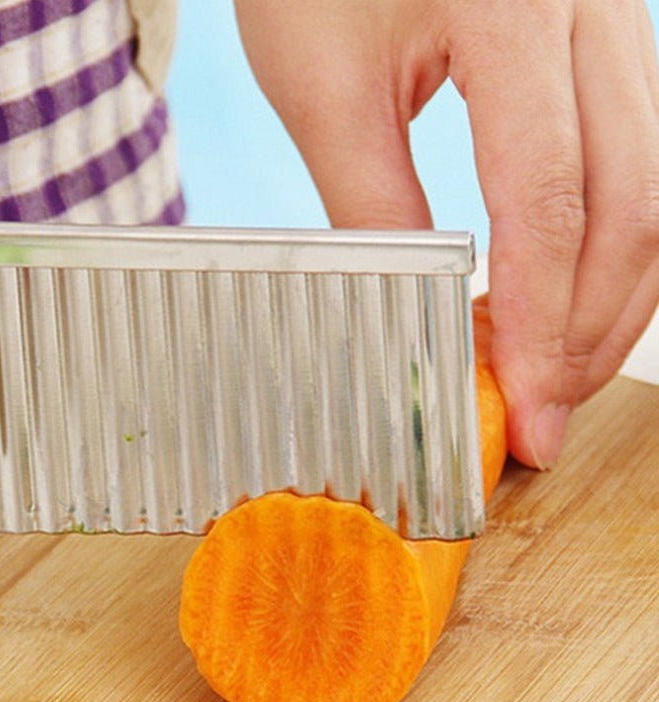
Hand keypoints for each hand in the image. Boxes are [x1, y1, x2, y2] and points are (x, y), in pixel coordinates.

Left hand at [234, 0, 658, 467]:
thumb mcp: (324, 88)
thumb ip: (374, 202)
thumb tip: (423, 313)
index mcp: (513, 7)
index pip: (547, 196)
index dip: (542, 319)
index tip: (527, 404)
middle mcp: (592, 4)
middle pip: (631, 199)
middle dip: (591, 326)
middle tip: (547, 411)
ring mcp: (613, 16)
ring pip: (653, 181)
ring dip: (615, 294)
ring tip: (559, 370)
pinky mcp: (605, 38)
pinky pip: (637, 153)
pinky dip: (607, 240)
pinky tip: (565, 295)